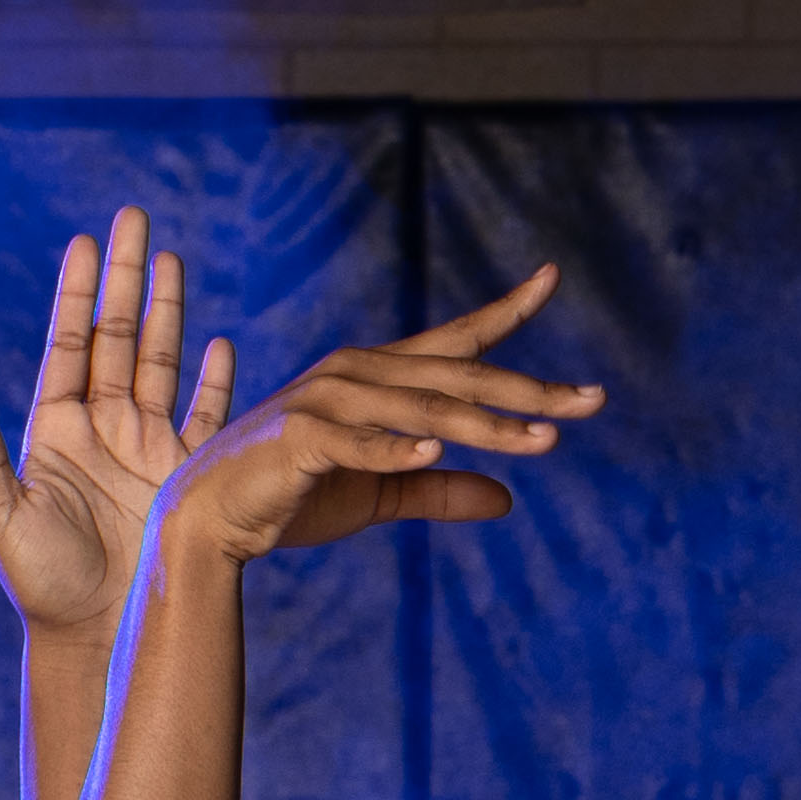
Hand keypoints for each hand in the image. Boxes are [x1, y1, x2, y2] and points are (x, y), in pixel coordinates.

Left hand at [0, 207, 239, 634]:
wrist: (98, 636)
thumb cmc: (40, 584)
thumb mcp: (0, 513)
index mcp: (55, 430)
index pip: (69, 343)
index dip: (77, 292)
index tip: (84, 241)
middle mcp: (103, 429)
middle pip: (117, 335)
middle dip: (126, 276)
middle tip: (133, 217)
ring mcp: (148, 448)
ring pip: (161, 361)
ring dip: (168, 310)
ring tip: (172, 257)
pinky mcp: (187, 476)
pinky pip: (208, 417)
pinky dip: (218, 380)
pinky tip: (223, 343)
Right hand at [160, 260, 604, 566]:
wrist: (206, 520)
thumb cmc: (291, 498)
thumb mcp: (378, 495)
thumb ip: (437, 488)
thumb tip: (507, 500)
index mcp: (377, 376)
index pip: (454, 340)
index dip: (505, 311)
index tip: (551, 279)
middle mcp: (356, 374)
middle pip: (458, 376)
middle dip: (528, 388)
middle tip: (594, 400)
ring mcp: (326, 401)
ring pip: (424, 410)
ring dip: (486, 425)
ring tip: (544, 440)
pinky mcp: (299, 438)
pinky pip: (358, 443)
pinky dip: (396, 447)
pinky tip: (439, 450)